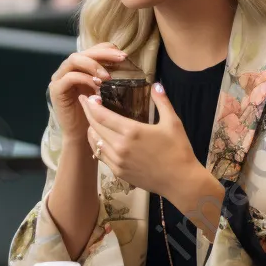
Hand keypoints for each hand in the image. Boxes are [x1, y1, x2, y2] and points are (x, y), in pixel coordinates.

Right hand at [48, 42, 128, 141]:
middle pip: (84, 52)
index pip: (93, 49)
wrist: (82, 135)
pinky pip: (70, 77)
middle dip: (104, 54)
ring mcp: (60, 78)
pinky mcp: (56, 89)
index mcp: (81, 67)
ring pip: (75, 59)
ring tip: (108, 77)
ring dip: (93, 65)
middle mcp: (68, 69)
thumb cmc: (96, 114)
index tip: (125, 56)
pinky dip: (84, 79)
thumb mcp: (106, 91)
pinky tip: (97, 87)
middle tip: (120, 59)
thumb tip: (129, 65)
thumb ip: (110, 77)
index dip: (108, 50)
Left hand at [81, 83, 197, 198]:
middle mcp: (120, 146)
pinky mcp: (118, 172)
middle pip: (95, 127)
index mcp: (131, 131)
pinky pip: (100, 155)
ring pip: (95, 142)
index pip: (102, 115)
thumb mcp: (172, 122)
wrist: (180, 181)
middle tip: (85, 103)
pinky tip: (99, 138)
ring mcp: (117, 161)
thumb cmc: (178, 150)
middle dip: (88, 113)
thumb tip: (156, 84)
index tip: (88, 97)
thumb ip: (162, 101)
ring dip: (91, 129)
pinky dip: (96, 144)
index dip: (91, 105)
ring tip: (91, 119)